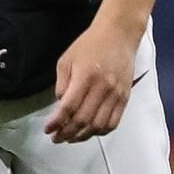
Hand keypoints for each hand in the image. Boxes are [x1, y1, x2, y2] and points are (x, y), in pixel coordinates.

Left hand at [45, 18, 140, 143]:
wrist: (118, 35)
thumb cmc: (90, 45)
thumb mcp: (66, 60)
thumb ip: (62, 84)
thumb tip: (61, 106)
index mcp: (85, 76)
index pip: (69, 107)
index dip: (57, 122)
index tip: (48, 129)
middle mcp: (102, 88)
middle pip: (83, 120)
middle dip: (67, 133)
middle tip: (56, 138)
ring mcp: (116, 94)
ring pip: (99, 125)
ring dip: (83, 136)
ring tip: (71, 138)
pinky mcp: (125, 97)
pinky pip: (114, 122)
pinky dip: (100, 131)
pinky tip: (90, 132)